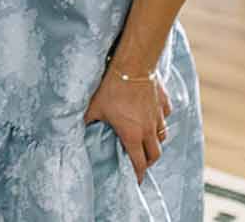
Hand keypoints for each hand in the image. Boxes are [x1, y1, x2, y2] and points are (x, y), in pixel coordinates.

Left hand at [83, 66, 173, 182]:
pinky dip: (160, 120)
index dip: (137, 174)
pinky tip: (152, 115)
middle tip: (141, 161)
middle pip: (155, 154)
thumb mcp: (94, 106)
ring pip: (162, 136)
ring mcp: (159, 115)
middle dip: (148, 161)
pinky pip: (165, 116)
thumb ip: (88, 121)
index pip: (139, 162)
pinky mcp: (164, 102)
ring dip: (155, 142)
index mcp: (132, 134)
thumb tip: (79, 129)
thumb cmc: (111, 87)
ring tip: (146, 140)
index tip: (135, 180)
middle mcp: (149, 129)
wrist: (133, 64)